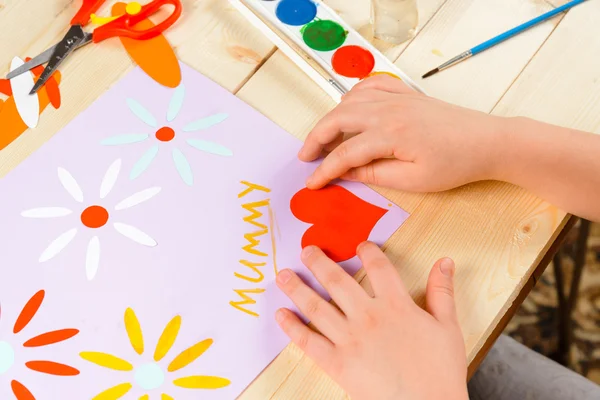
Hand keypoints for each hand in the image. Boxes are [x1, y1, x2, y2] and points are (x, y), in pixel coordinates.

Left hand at [275, 242, 467, 399]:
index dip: (369, 251)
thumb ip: (442, 292)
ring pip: (317, 307)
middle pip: (338, 281)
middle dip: (319, 263)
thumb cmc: (441, 371)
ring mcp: (350, 340)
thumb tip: (444, 262)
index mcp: (396, 305)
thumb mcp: (448, 327)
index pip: (379, 268)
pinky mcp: (338, 363)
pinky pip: (309, 342)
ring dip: (297, 289)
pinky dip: (292, 328)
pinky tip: (280, 315)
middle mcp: (368, 317)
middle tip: (306, 250)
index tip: (360, 244)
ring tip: (282, 276)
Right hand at [299, 75, 510, 191]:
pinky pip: (370, 86)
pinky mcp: (405, 94)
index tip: (312, 183)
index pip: (345, 153)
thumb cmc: (455, 164)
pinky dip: (353, 96)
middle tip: (305, 157)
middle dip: (316, 138)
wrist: (487, 142)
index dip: (325, 170)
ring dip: (331, 118)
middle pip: (338, 119)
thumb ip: (375, 175)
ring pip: (350, 101)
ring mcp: (397, 98)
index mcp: (390, 134)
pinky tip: (348, 108)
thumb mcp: (414, 180)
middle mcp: (388, 110)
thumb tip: (346, 173)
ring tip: (322, 138)